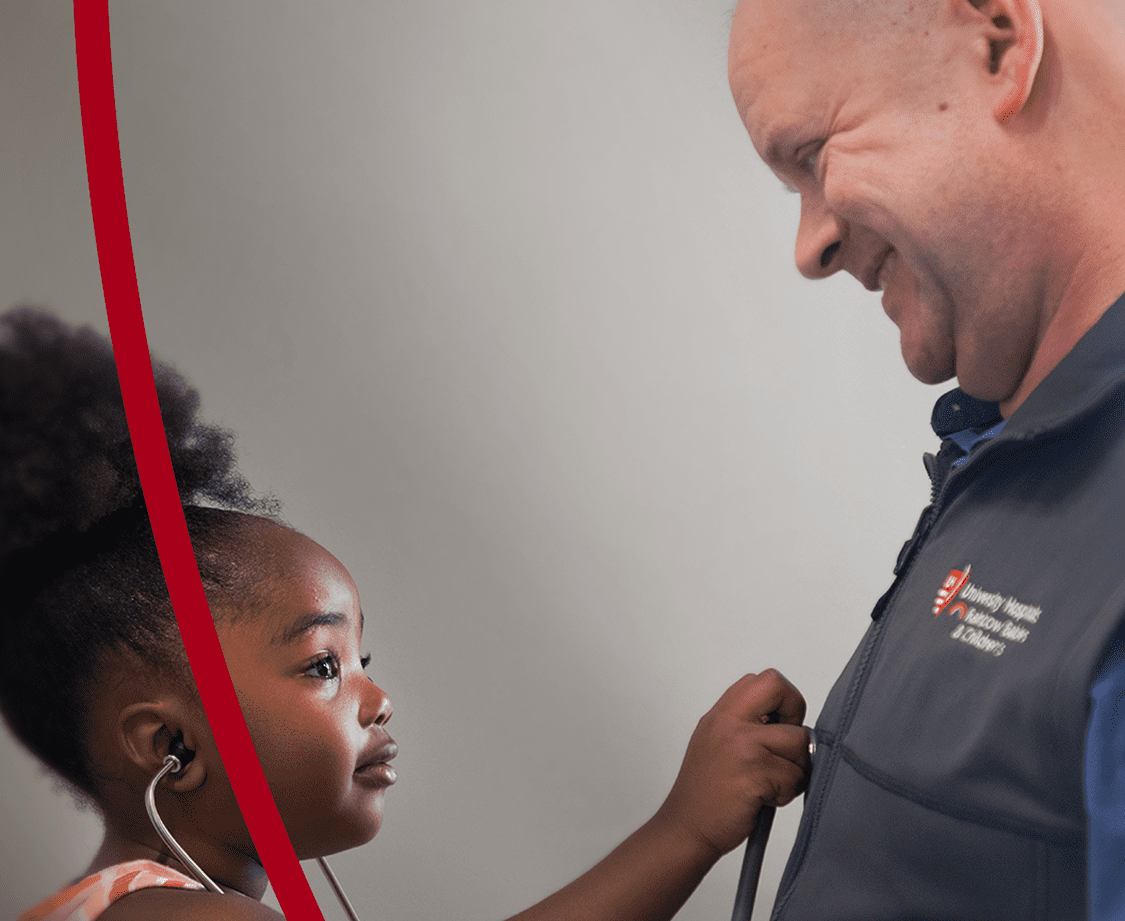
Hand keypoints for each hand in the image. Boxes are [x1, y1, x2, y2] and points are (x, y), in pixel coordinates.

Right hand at [654, 669, 809, 857]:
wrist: (686, 827)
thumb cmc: (706, 791)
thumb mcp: (715, 741)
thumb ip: (746, 723)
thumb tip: (791, 722)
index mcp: (721, 713)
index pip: (765, 679)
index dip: (784, 699)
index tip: (781, 724)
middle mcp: (729, 723)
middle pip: (780, 688)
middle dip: (796, 714)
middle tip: (787, 743)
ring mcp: (742, 747)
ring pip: (799, 742)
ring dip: (795, 767)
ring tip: (771, 782)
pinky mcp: (754, 775)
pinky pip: (795, 776)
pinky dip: (787, 792)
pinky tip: (764, 798)